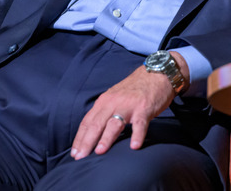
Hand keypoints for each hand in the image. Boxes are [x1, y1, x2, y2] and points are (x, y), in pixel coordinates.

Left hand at [70, 52, 187, 159]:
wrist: (156, 72)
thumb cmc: (135, 89)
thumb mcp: (115, 98)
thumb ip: (105, 112)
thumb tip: (92, 133)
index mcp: (104, 101)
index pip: (88, 121)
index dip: (80, 138)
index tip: (74, 153)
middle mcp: (113, 102)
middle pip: (97, 123)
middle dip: (87, 141)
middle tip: (80, 157)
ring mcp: (129, 105)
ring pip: (115, 123)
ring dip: (106, 138)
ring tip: (100, 152)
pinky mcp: (144, 108)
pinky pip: (140, 123)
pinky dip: (137, 135)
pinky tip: (134, 146)